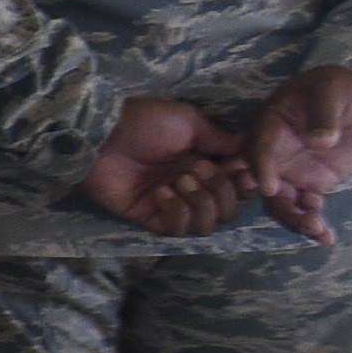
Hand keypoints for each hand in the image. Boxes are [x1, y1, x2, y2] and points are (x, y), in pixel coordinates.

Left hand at [78, 98, 257, 236]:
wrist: (103, 134)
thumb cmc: (145, 122)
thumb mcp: (189, 123)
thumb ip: (219, 139)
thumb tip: (248, 148)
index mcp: (205, 163)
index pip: (239, 186)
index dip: (245, 182)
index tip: (240, 169)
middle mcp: (193, 187)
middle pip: (228, 210)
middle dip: (221, 191)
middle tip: (197, 170)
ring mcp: (172, 205)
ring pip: (207, 225)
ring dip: (199, 202)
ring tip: (177, 181)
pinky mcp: (150, 218)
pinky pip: (178, 230)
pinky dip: (176, 212)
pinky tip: (161, 193)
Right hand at [244, 65, 351, 230]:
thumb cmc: (341, 87)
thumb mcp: (332, 91)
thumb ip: (325, 115)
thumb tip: (319, 141)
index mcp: (271, 125)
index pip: (259, 148)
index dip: (261, 168)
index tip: (268, 188)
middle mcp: (275, 153)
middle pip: (266, 184)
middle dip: (281, 207)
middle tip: (304, 221)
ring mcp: (292, 171)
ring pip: (283, 203)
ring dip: (297, 221)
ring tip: (320, 233)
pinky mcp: (312, 184)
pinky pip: (307, 207)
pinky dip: (314, 223)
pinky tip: (327, 237)